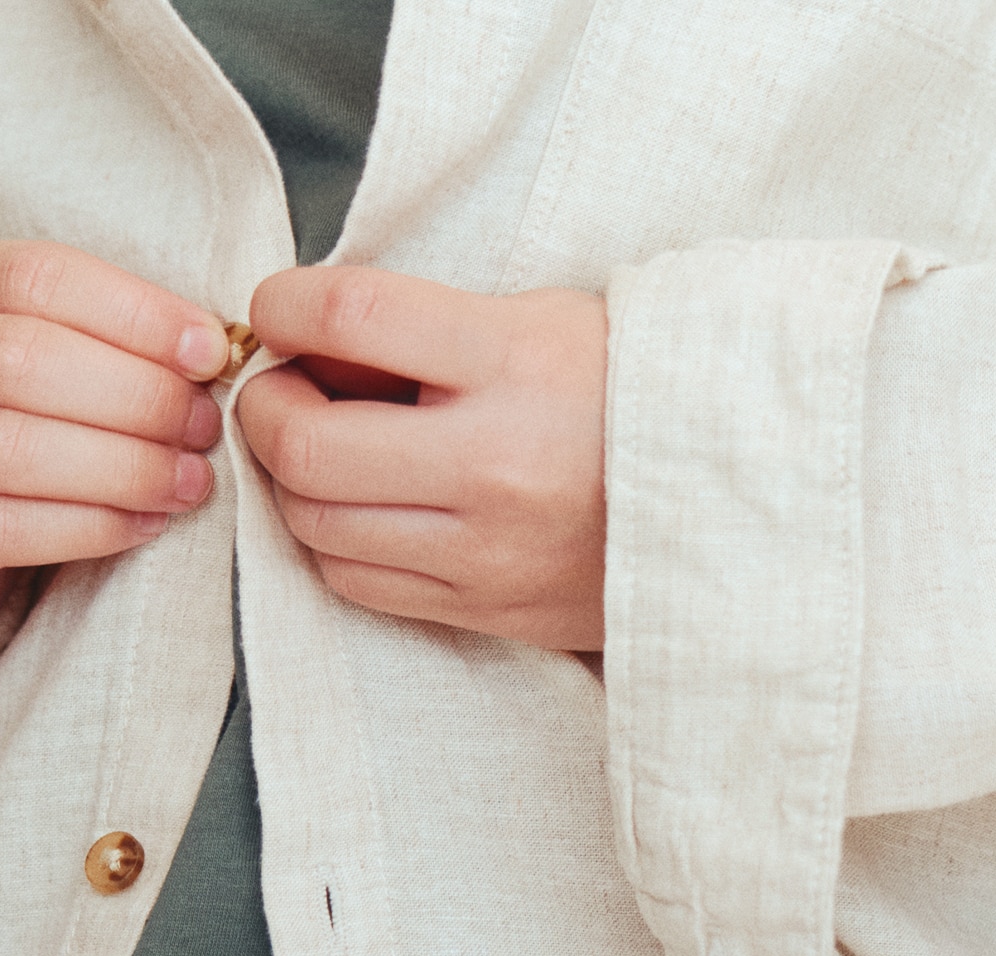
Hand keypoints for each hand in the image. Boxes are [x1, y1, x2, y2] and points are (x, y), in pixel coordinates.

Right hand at [0, 243, 234, 638]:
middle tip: (203, 428)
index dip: (132, 312)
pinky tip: (144, 524)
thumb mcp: (33, 366)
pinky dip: (87, 526)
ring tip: (188, 481)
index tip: (209, 351)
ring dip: (120, 465)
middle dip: (133, 394)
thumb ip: (98, 343)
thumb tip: (207, 348)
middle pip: (21, 358)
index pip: (36, 276)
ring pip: (9, 446)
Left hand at [236, 269, 607, 650]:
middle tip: (285, 391)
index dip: (284, 306)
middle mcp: (492, 464)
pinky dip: (332, 540)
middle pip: (308, 447)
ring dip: (293, 482)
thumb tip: (308, 344)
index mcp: (513, 362)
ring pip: (317, 526)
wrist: (727, 500)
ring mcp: (484, 552)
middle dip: (268, 411)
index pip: (353, 316)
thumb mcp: (539, 320)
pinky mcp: (483, 610)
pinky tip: (361, 508)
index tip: (277, 310)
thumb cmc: (622, 392)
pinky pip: (357, 582)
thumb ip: (426, 330)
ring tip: (323, 449)